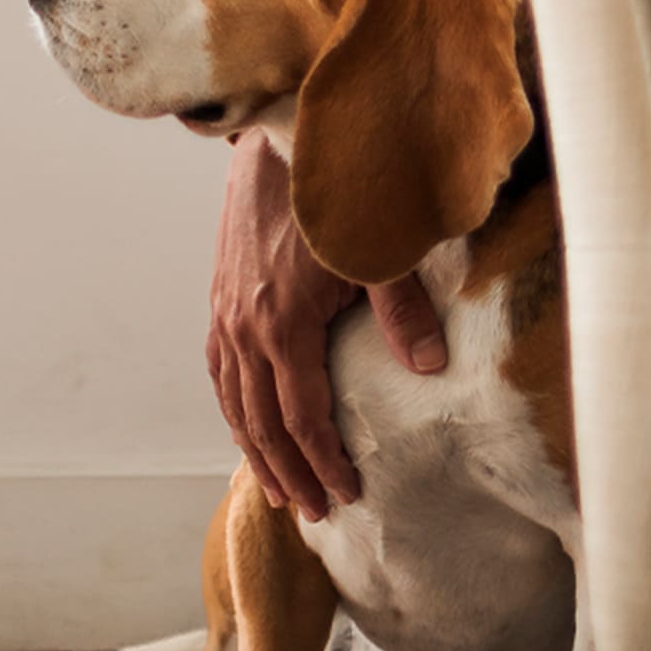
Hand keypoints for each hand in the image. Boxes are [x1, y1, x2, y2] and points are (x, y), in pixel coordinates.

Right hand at [208, 133, 448, 520]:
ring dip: (254, 450)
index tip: (345, 492)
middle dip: (287, 473)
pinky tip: (247, 425)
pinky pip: (219, 372)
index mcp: (282, 324)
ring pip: (233, 403)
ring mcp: (225, 314)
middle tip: (313, 512)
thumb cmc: (338, 191)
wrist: (282, 137)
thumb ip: (403, 309)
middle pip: (261, 423)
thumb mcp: (378, 247)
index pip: (301, 415)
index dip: (323, 460)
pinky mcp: (220, 297)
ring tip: (277, 488)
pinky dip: (232, 408)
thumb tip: (431, 368)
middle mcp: (243, 328)